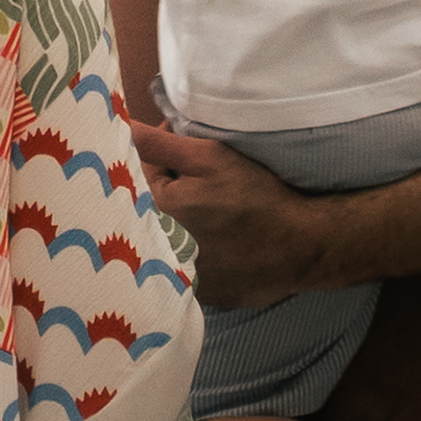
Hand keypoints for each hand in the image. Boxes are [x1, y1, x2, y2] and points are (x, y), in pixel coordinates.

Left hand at [131, 122, 329, 308]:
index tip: (190, 149)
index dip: (167, 157)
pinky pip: (192, 265)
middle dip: (172, 190)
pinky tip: (224, 242)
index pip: (143, 175)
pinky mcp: (202, 294)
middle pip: (155, 208)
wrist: (301, 246)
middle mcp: (159, 251)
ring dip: (185, 222)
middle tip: (208, 184)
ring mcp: (180, 277)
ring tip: (219, 212)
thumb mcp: (208, 158)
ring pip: (172, 237)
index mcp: (154, 214)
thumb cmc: (255, 198)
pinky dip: (201, 251)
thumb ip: (158, 143)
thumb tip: (119, 126)